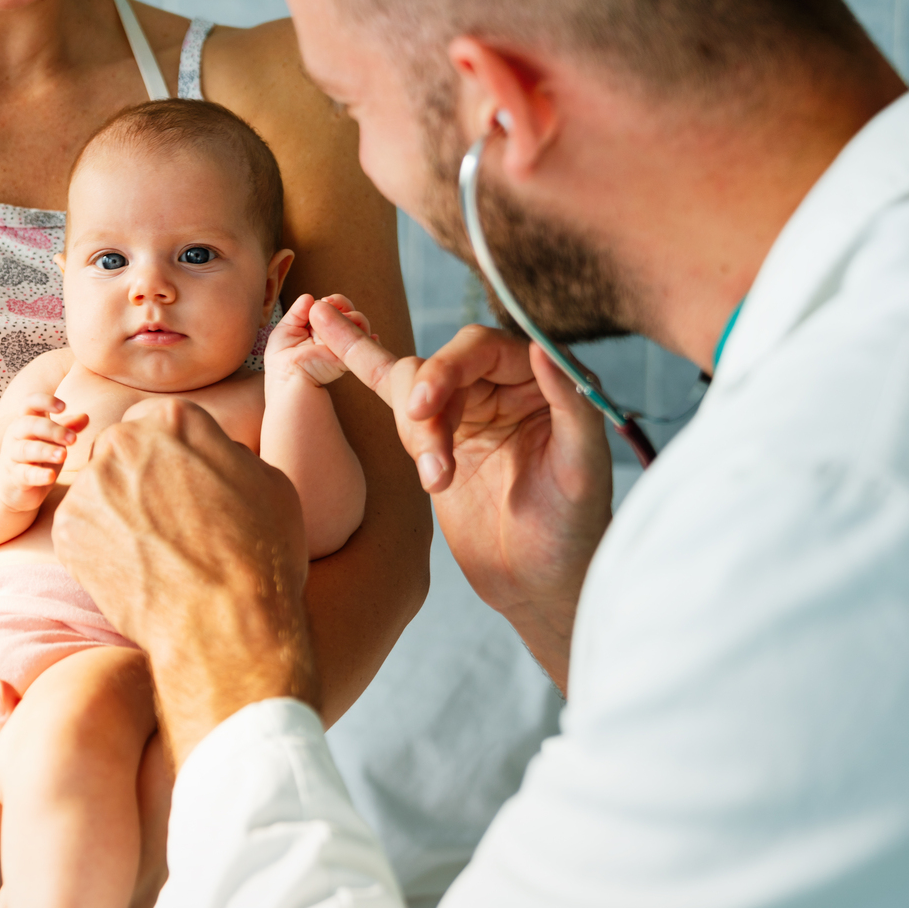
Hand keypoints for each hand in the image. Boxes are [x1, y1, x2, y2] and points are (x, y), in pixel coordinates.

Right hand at [0, 395, 88, 511]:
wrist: (11, 484)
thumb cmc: (35, 455)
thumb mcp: (51, 439)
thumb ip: (66, 427)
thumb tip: (85, 417)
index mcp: (25, 420)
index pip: (30, 403)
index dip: (45, 401)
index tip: (64, 406)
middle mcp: (15, 435)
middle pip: (30, 425)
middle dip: (52, 430)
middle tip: (73, 439)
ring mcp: (12, 456)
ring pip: (26, 449)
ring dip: (45, 451)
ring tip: (63, 455)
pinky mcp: (14, 477)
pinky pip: (25, 474)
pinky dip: (38, 475)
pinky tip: (50, 476)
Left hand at [53, 397, 317, 765]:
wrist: (224, 624)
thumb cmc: (259, 556)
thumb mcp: (269, 483)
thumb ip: (229, 454)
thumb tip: (215, 451)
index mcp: (176, 419)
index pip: (157, 423)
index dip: (171, 459)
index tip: (180, 488)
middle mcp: (125, 440)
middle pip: (121, 450)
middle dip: (137, 479)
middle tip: (164, 524)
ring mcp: (90, 484)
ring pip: (98, 490)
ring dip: (116, 513)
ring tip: (152, 554)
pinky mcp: (67, 528)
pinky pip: (80, 529)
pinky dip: (98, 548)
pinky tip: (132, 571)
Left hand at [263, 293, 370, 387]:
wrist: (289, 378)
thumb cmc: (281, 360)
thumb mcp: (285, 330)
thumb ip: (297, 312)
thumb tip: (309, 297)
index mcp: (318, 329)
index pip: (331, 308)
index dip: (330, 301)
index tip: (324, 299)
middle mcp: (333, 336)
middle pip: (348, 312)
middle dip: (342, 303)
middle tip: (330, 302)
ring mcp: (343, 345)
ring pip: (359, 322)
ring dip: (351, 314)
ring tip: (338, 315)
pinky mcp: (350, 353)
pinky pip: (364, 339)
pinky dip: (363, 330)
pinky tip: (353, 328)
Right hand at [308, 306, 612, 692]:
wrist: (539, 583)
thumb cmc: (574, 529)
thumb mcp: (585, 470)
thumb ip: (572, 405)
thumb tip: (544, 347)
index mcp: (538, 379)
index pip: (479, 349)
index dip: (445, 371)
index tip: (422, 409)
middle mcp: (499, 384)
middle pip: (437, 366)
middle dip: (424, 412)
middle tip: (430, 462)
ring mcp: (462, 409)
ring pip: (408, 388)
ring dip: (412, 432)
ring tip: (434, 482)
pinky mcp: (433, 436)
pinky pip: (389, 390)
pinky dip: (357, 356)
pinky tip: (324, 324)